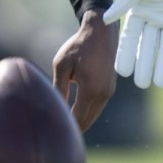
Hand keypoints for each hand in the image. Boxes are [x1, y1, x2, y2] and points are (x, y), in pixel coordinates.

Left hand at [52, 9, 117, 131]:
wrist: (102, 32)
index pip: (77, 118)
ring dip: (80, 119)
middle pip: (87, 121)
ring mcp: (109, 92)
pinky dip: (86, 111)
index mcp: (91, 90)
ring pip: (93, 116)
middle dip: (72, 127)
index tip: (52, 130)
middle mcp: (103, 94)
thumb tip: (54, 108)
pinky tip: (73, 110)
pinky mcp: (110, 88)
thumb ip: (58, 88)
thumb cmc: (79, 46)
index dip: (65, 126)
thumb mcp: (62, 65)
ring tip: (62, 122)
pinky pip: (97, 107)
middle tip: (55, 130)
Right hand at [102, 0, 162, 87]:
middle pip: (148, 46)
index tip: (121, 71)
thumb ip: (123, 5)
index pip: (131, 38)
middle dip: (144, 65)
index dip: (127, 54)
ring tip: (160, 84)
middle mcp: (153, 19)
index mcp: (139, 12)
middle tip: (141, 84)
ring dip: (162, 64)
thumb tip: (105, 20)